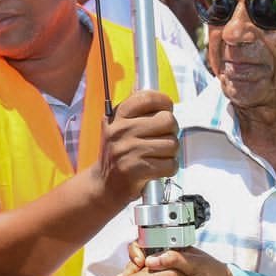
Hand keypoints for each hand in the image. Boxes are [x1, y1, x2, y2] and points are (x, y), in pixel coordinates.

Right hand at [95, 90, 179, 205]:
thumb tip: (151, 89)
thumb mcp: (118, 127)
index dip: (164, 103)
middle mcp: (121, 130)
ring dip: (170, 153)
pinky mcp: (136, 170)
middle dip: (171, 132)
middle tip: (163, 139)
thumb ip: (135, 111)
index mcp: (118, 116)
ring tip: (158, 156)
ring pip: (172, 144)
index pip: (148, 97)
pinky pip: (170, 164)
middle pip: (168, 120)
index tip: (165, 110)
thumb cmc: (117, 154)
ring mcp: (128, 150)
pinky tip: (158, 169)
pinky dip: (169, 169)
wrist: (103, 186)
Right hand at [131, 243, 237, 275]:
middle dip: (133, 275)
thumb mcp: (196, 263)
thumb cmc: (216, 275)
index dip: (137, 255)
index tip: (136, 263)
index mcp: (172, 254)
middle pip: (143, 270)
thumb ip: (175, 259)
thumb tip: (153, 260)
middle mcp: (167, 269)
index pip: (147, 250)